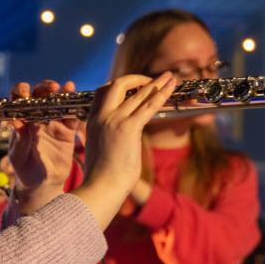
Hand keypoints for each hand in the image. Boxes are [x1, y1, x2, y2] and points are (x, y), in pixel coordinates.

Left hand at [8, 80, 78, 193]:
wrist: (44, 184)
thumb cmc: (25, 170)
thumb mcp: (18, 157)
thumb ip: (19, 140)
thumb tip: (16, 122)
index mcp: (22, 121)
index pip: (19, 100)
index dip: (21, 92)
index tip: (25, 92)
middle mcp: (37, 117)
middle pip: (41, 95)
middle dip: (45, 88)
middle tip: (51, 87)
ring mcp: (54, 122)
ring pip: (58, 101)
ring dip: (62, 92)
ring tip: (67, 87)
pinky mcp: (68, 131)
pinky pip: (72, 115)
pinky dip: (76, 106)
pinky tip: (78, 100)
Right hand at [73, 72, 177, 228]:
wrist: (101, 187)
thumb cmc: (102, 177)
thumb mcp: (100, 150)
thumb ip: (107, 138)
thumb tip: (119, 142)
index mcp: (92, 121)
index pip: (102, 92)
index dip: (119, 86)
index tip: (134, 88)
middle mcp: (102, 117)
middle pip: (117, 85)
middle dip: (135, 79)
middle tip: (151, 80)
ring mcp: (114, 120)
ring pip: (138, 93)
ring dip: (156, 83)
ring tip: (170, 76)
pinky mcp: (129, 128)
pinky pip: (149, 105)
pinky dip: (162, 94)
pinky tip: (172, 87)